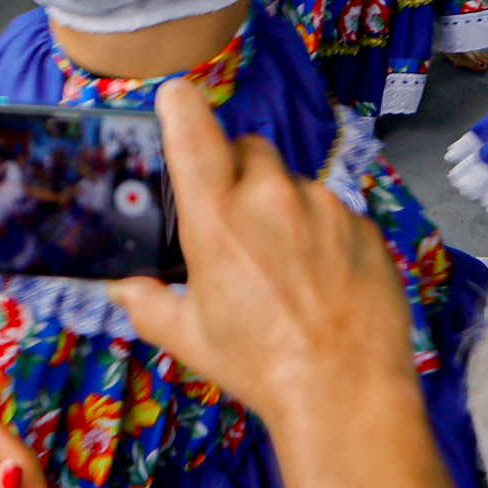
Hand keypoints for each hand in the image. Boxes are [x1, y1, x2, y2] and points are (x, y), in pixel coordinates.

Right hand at [110, 80, 421, 431]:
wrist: (346, 391)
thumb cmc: (260, 366)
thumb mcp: (189, 337)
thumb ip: (148, 303)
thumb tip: (123, 288)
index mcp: (217, 218)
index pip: (193, 130)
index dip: (181, 105)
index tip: (177, 96)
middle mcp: (271, 198)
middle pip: (249, 150)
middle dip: (238, 171)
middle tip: (237, 219)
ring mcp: (324, 207)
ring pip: (294, 184)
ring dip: (284, 207)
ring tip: (286, 265)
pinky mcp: (363, 224)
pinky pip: (334, 212)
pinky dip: (323, 233)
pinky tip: (322, 278)